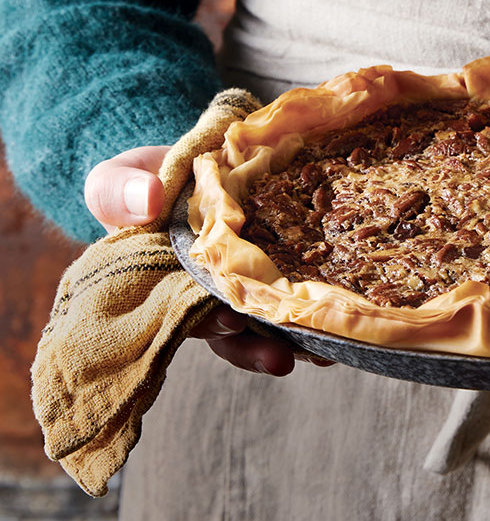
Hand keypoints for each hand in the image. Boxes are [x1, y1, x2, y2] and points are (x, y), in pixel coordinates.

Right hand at [84, 145, 332, 374]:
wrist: (195, 161)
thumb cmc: (146, 180)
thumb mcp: (118, 180)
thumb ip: (118, 191)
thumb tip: (149, 201)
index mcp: (169, 284)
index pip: (186, 314)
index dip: (208, 322)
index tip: (229, 320)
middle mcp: (207, 293)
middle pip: (231, 330)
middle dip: (254, 348)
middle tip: (280, 359)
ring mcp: (244, 283)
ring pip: (267, 321)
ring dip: (292, 340)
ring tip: (322, 352)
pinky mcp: (277, 267)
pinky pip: (294, 292)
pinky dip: (314, 308)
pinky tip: (341, 324)